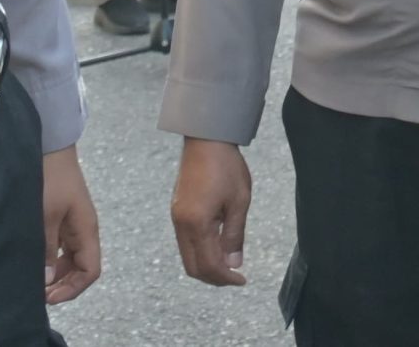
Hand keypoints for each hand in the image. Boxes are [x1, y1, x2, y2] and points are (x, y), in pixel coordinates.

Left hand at [41, 146, 101, 303]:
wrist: (48, 147)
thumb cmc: (49, 179)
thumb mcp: (45, 216)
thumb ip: (46, 249)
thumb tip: (48, 280)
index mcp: (86, 230)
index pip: (91, 270)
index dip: (73, 288)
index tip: (48, 296)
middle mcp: (83, 230)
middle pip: (81, 268)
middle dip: (63, 284)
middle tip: (36, 293)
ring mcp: (72, 224)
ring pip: (70, 259)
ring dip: (55, 273)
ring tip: (33, 281)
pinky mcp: (61, 218)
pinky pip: (60, 248)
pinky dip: (49, 259)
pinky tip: (33, 262)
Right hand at [171, 137, 252, 286]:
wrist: (206, 139)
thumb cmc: (226, 167)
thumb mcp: (239, 202)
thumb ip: (234, 236)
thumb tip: (233, 264)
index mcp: (196, 223)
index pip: (208, 265)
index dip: (225, 278)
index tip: (242, 280)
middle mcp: (181, 224)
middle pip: (193, 266)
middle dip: (214, 277)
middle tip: (235, 277)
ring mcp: (177, 218)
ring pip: (188, 255)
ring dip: (207, 265)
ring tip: (229, 263)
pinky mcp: (178, 211)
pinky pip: (186, 242)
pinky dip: (201, 251)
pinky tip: (218, 246)